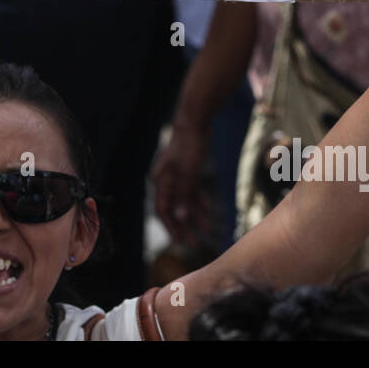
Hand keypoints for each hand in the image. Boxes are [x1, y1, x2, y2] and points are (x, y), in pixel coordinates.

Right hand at [150, 124, 210, 248]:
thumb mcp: (188, 172)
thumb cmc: (189, 146)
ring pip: (183, 202)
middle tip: (194, 244)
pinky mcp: (186, 172)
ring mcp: (176, 176)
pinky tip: (207, 212)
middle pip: (173, 209)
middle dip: (184, 226)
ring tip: (206, 231)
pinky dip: (198, 202)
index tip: (181, 242)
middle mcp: (166, 180)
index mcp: (161, 181)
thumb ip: (183, 195)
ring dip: (194, 216)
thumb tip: (180, 217)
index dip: (172, 227)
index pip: (163, 210)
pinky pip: (191, 192)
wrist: (194, 123)